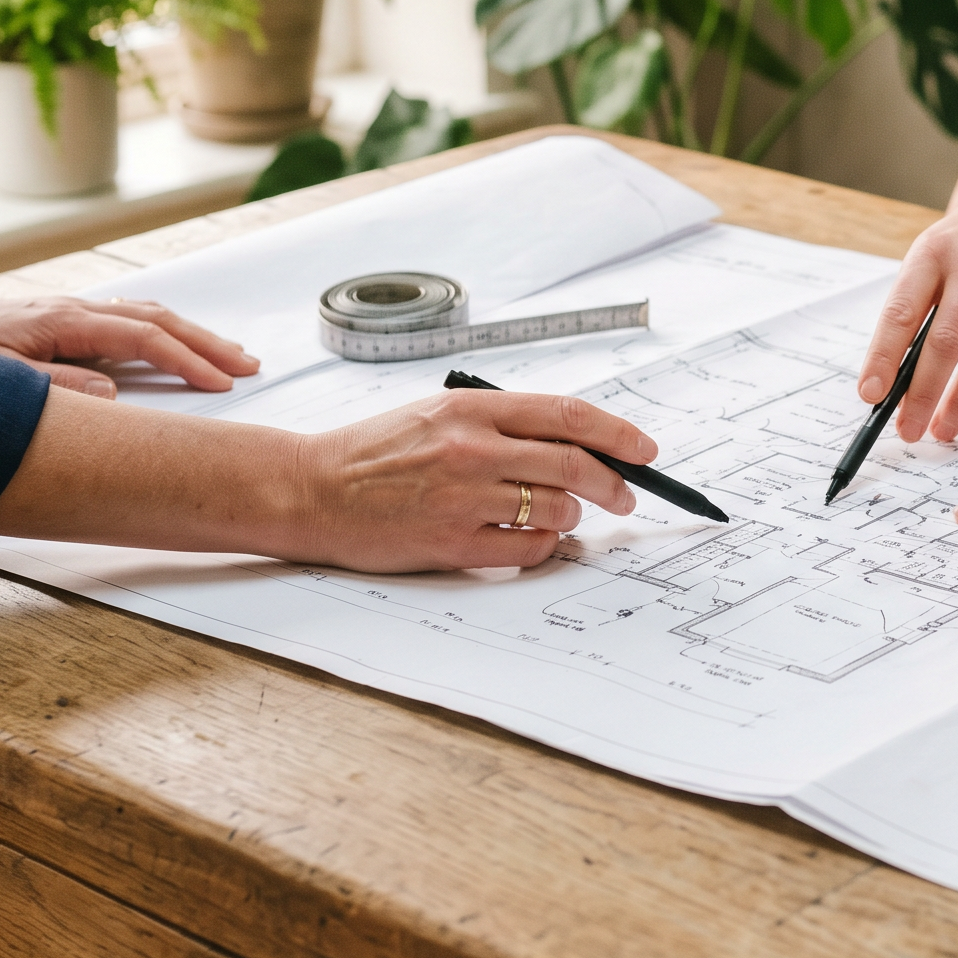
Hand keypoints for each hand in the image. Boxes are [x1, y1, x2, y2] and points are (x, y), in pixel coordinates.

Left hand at [0, 285, 257, 397]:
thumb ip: (54, 388)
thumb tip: (113, 395)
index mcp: (66, 322)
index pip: (145, 338)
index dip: (187, 361)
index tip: (220, 383)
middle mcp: (79, 310)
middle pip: (161, 320)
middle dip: (208, 344)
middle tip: (250, 365)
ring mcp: (77, 312)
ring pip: (151, 315)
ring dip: (194, 335)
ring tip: (230, 356)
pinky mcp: (70, 320)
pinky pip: (133, 319)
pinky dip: (168, 331)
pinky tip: (180, 342)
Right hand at [292, 389, 658, 571]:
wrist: (312, 489)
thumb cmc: (375, 453)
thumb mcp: (437, 414)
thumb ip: (500, 424)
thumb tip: (573, 443)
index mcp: (470, 408)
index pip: (566, 414)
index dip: (616, 434)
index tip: (645, 451)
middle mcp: (470, 449)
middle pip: (572, 464)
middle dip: (613, 484)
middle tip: (625, 497)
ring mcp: (461, 498)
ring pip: (554, 508)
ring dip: (572, 515)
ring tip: (564, 516)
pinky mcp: (450, 543)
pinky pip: (525, 549)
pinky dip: (543, 546)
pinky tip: (534, 540)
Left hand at [856, 156, 957, 442]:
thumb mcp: (935, 253)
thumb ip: (917, 304)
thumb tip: (894, 375)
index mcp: (931, 253)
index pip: (901, 311)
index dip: (883, 356)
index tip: (870, 395)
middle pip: (944, 342)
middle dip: (922, 395)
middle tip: (909, 432)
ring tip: (945, 428)